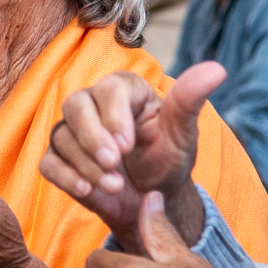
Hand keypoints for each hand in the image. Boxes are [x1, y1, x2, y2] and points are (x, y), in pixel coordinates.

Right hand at [40, 62, 223, 248]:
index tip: (128, 144)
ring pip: (62, 136)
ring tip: (115, 186)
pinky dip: (66, 177)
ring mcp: (72, 131)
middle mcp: (93, 104)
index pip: (109, 90)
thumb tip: (217, 69)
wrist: (151, 198)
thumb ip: (191, 101)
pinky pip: (49, 162)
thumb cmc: (167, 159)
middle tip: (115, 164)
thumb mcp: (183, 133)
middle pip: (76, 106)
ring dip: (86, 164)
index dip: (114, 116)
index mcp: (124, 89)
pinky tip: (88, 191)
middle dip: (93, 138)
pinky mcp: (59, 158)